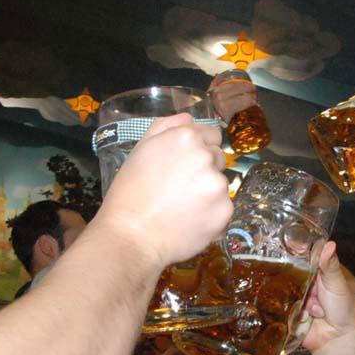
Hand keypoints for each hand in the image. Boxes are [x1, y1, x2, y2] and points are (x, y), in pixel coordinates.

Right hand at [95, 114, 231, 268]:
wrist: (132, 237)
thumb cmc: (129, 193)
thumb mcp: (140, 149)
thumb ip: (166, 126)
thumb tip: (189, 117)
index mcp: (186, 137)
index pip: (211, 134)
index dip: (198, 149)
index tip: (184, 165)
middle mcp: (206, 156)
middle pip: (218, 157)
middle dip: (204, 169)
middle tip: (179, 188)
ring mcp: (218, 184)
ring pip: (221, 183)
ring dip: (208, 192)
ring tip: (181, 207)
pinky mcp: (225, 210)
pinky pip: (223, 208)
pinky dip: (211, 215)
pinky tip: (189, 221)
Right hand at [300, 243, 354, 353]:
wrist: (335, 338)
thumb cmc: (342, 309)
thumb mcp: (337, 283)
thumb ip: (330, 265)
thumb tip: (329, 243)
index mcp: (317, 273)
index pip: (302, 257)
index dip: (295, 254)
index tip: (289, 249)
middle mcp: (305, 283)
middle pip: (291, 274)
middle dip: (302, 284)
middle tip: (316, 293)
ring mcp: (296, 297)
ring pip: (289, 291)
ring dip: (304, 302)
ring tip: (317, 311)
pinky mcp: (289, 311)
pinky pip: (286, 307)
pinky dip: (298, 313)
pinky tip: (309, 318)